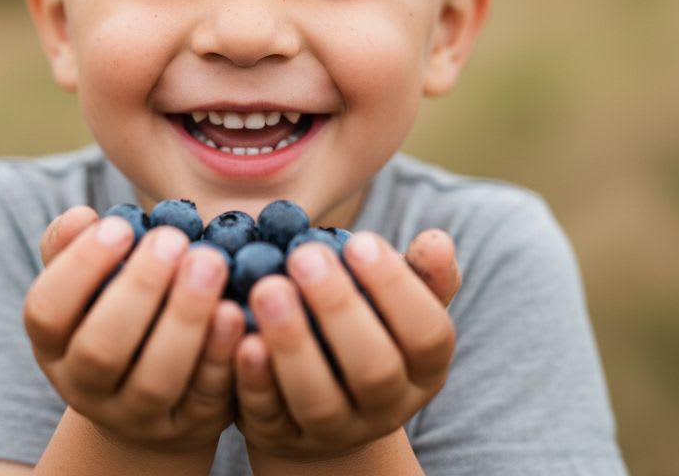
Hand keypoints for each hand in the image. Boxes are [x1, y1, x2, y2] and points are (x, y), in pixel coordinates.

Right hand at [24, 207, 245, 454]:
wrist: (151, 400)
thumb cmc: (116, 315)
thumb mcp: (87, 286)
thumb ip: (76, 248)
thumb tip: (81, 218)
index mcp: (53, 346)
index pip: (46, 312)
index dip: (79, 268)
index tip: (120, 225)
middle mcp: (86, 388)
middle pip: (101, 350)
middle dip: (139, 290)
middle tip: (173, 240)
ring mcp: (137, 416)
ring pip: (156, 381)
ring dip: (185, 319)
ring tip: (210, 262)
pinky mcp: (189, 427)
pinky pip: (206, 396)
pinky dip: (222, 354)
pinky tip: (237, 311)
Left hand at [234, 229, 460, 461]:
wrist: (319, 406)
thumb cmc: (366, 330)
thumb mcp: (399, 305)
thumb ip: (420, 274)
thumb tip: (436, 240)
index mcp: (424, 370)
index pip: (427, 335)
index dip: (396, 289)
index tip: (359, 239)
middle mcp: (386, 408)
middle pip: (374, 370)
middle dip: (339, 309)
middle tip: (305, 256)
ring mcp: (333, 431)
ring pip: (317, 400)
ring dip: (292, 343)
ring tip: (267, 287)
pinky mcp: (281, 438)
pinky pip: (268, 414)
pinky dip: (254, 378)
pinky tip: (242, 338)